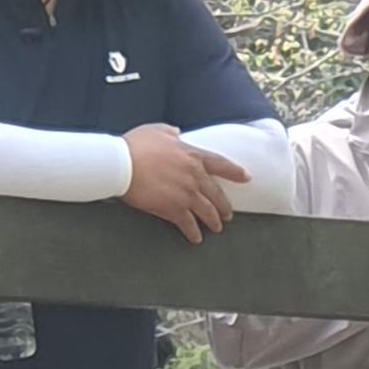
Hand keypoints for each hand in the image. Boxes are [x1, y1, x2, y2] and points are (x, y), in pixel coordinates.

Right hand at [119, 123, 245, 240]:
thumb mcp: (156, 130)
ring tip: (217, 228)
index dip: (235, 172)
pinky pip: (188, 224)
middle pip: (216, 193)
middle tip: (228, 214)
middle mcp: (194, 175)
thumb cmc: (135, 145)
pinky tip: (196, 238)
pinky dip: (193, 233)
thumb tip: (177, 132)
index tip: (246, 178)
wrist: (122, 164)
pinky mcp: (173, 209)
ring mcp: (186, 193)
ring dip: (213, 221)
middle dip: (224, 206)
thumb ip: (170, 132)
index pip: (221, 164)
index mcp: (192, 155)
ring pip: (207, 211)